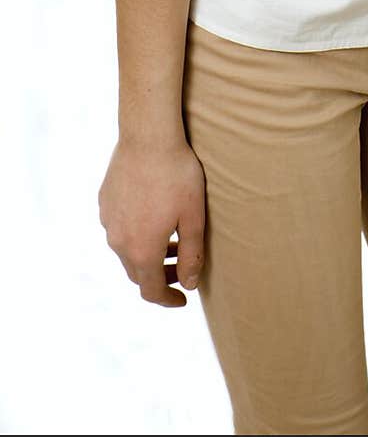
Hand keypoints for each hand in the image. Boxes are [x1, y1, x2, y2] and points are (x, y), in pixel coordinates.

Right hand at [98, 136, 205, 307]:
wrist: (147, 136)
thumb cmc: (177, 175)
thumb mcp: (193, 217)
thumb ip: (192, 255)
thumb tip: (190, 284)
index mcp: (142, 251)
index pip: (152, 291)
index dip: (169, 300)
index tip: (183, 299)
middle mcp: (119, 242)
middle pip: (138, 273)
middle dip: (161, 276)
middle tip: (183, 267)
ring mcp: (108, 221)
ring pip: (126, 250)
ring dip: (148, 253)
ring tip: (171, 239)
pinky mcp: (104, 202)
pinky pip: (118, 227)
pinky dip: (136, 233)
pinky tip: (152, 215)